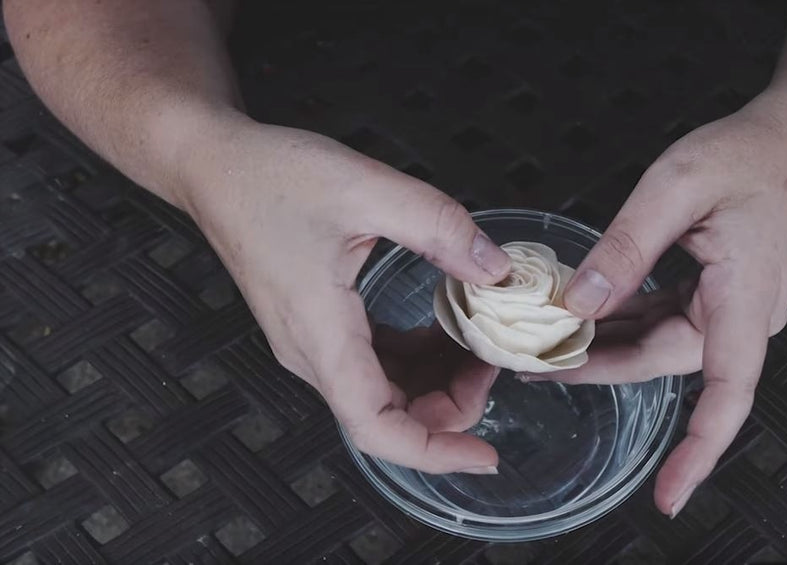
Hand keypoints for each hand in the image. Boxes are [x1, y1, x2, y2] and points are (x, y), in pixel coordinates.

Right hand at [180, 115, 510, 473]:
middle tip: (493, 363)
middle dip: (450, 406)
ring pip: (384, 392)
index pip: (376, 427)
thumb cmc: (271, 177)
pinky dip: (415, 356)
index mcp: (321, 334)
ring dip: (436, 380)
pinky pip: (374, 363)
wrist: (213, 165)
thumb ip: (439, 226)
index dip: (434, 451)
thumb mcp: (366, 189)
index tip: (483, 454)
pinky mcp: (318, 325)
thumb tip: (494, 270)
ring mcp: (313, 342)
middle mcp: (312, 352)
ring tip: (478, 342)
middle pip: (389, 417)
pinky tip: (443, 327)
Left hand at [559, 100, 786, 515]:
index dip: (699, 450)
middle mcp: (742, 317)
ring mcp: (729, 309)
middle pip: (664, 363)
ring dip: (606, 347)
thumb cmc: (749, 156)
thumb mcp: (676, 186)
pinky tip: (582, 316)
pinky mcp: (715, 295)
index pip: (728, 393)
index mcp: (748, 300)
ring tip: (545, 345)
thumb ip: (626, 247)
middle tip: (533, 364)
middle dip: (600, 369)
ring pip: (658, 345)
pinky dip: (622, 321)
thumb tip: (581, 303)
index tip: (669, 497)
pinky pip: (662, 320)